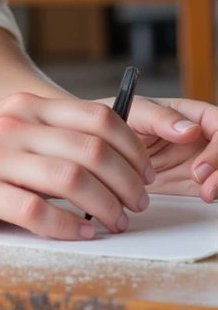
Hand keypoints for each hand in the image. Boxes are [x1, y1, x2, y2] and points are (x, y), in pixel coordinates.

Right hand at [0, 91, 154, 239]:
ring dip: (106, 208)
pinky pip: (37, 213)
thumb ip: (40, 133)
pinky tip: (78, 235)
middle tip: (137, 205)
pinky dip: (67, 228)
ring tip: (114, 223)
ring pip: (73, 180)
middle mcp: (13, 125)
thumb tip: (100, 157)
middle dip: (128, 182)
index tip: (143, 173)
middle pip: (95, 150)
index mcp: (22, 106)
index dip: (132, 147)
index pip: (98, 117)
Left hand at [93, 93, 217, 202]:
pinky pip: (214, 187)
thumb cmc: (117, 120)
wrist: (103, 148)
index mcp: (191, 115)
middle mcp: (201, 136)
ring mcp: (201, 159)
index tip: (201, 167)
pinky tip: (204, 196)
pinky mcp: (196, 181)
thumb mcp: (136, 113)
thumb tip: (190, 129)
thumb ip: (161, 117)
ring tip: (205, 194)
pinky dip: (215, 193)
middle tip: (206, 185)